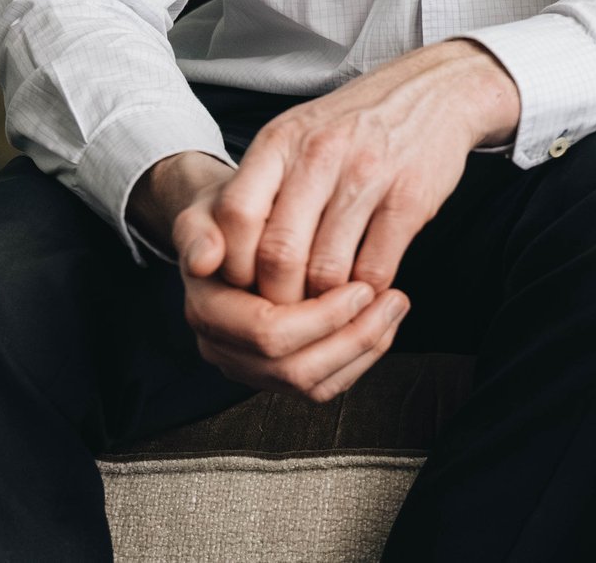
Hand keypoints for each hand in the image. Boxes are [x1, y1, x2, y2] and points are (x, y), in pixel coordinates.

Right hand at [132, 149, 409, 402]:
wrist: (231, 230)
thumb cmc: (227, 217)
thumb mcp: (208, 211)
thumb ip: (200, 231)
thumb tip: (203, 258)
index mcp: (207, 310)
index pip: (266, 332)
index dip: (320, 316)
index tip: (360, 287)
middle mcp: (223, 347)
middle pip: (291, 368)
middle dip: (350, 337)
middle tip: (390, 299)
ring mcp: (248, 366)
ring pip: (310, 384)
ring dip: (362, 349)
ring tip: (395, 307)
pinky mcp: (275, 372)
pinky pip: (321, 384)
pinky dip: (359, 358)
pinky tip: (383, 324)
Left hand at [213, 39, 521, 304]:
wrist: (434, 90)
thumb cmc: (355, 123)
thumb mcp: (297, 134)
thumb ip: (259, 186)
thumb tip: (218, 256)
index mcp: (283, 140)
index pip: (235, 214)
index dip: (233, 263)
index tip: (245, 283)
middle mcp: (322, 154)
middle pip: (278, 253)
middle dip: (278, 297)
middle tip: (286, 309)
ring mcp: (370, 175)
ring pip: (327, 270)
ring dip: (323, 302)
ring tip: (325, 304)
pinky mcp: (412, 198)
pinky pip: (376, 268)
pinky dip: (365, 293)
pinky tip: (364, 287)